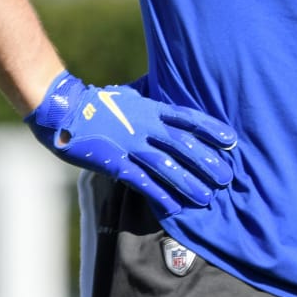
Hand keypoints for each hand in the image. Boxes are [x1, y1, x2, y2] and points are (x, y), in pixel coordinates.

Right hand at [25, 72, 237, 216]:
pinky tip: (175, 207)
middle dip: (206, 162)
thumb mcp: (129, 94)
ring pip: (166, 166)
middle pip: (183, 145)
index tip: (231, 140)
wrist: (65, 110)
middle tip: (226, 177)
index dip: (211, 129)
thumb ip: (150, 97)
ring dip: (188, 183)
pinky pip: (141, 181)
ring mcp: (130, 145)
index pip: (188, 118)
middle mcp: (145, 126)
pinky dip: (159, 194)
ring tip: (207, 197)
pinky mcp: (115, 163)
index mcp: (151, 109)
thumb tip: (165, 88)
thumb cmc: (98, 102)